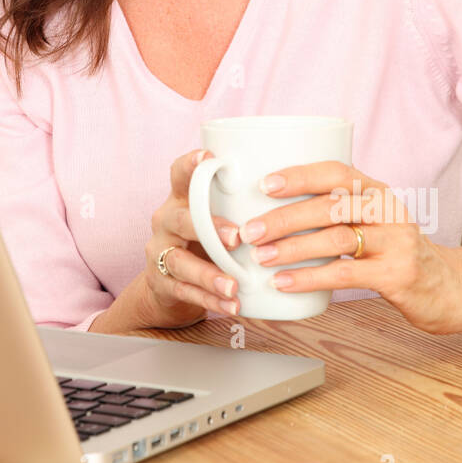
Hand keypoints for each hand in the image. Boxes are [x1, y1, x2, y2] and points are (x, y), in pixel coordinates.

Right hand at [138, 149, 243, 328]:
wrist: (170, 286)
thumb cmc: (206, 244)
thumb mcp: (216, 219)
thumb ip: (241, 207)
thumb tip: (301, 191)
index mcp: (181, 199)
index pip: (180, 174)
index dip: (191, 164)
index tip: (208, 157)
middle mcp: (166, 220)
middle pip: (181, 218)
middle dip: (210, 228)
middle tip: (238, 238)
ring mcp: (160, 251)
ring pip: (179, 260)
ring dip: (209, 274)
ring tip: (234, 286)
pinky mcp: (160, 282)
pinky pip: (183, 290)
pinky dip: (209, 300)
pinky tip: (231, 305)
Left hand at [225, 160, 461, 334]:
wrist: (447, 288)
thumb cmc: (392, 253)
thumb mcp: (369, 223)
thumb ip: (333, 213)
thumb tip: (266, 211)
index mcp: (375, 191)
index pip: (335, 172)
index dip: (299, 175)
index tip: (264, 184)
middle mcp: (387, 210)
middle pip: (330, 206)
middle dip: (284, 217)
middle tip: (249, 230)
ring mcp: (396, 241)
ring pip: (336, 238)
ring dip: (292, 248)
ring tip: (260, 256)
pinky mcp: (398, 274)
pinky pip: (346, 273)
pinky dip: (310, 277)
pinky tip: (284, 282)